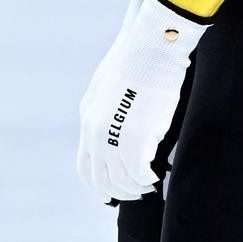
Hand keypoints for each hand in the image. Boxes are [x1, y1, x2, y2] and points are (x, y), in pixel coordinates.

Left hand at [76, 0, 206, 203]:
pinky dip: (148, 179)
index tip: (110, 195)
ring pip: (121, 180)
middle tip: (137, 193)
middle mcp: (95, 130)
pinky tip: (157, 176)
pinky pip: (139, 174)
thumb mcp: (110, 86)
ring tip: (149, 184)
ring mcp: (113, 135)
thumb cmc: (137, 61)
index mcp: (88, 117)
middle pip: (100, 178)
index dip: (97, 184)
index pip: (85, 165)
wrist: (149, 47)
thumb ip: (109, 111)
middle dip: (119, 191)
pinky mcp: (135, 137)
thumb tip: (119, 129)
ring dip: (136, 187)